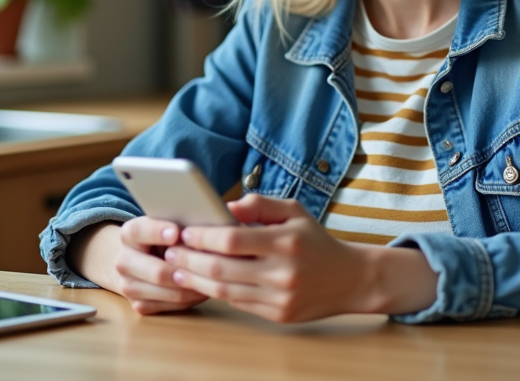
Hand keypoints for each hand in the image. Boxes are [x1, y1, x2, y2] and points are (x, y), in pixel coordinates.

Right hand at [110, 217, 209, 314]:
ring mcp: (128, 286)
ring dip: (192, 286)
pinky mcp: (138, 305)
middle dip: (185, 269)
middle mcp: (123, 261)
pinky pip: (170, 305)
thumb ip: (179, 224)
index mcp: (128, 235)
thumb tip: (204, 228)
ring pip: (166, 291)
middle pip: (156, 271)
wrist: (137, 261)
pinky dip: (190, 298)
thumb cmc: (161, 238)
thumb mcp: (165, 225)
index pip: (139, 231)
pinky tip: (203, 288)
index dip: (157, 232)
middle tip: (208, 265)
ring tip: (214, 278)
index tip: (177, 233)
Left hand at [163, 194, 434, 322]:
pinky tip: (200, 283)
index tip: (183, 230)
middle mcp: (282, 272)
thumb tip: (224, 208)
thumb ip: (259, 204)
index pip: (231, 240)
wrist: (350, 279)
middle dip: (189, 260)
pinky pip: (237, 303)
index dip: (201, 237)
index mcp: (285, 241)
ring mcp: (280, 297)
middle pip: (221, 268)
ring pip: (225, 290)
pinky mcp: (278, 315)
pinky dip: (215, 292)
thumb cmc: (316, 240)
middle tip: (169, 252)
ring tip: (176, 270)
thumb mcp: (293, 211)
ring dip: (195, 280)